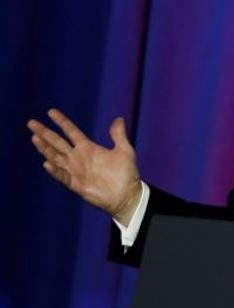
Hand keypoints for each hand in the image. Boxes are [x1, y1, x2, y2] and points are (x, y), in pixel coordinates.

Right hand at [27, 109, 142, 223]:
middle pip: (57, 142)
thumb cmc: (127, 174)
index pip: (71, 132)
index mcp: (88, 148)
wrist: (127, 195)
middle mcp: (78, 158)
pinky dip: (55, 170)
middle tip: (31, 123)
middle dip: (45, 133)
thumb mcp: (124, 151)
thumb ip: (118, 135)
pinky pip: (62, 176)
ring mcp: (75, 171)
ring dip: (45, 148)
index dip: (62, 122)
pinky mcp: (75, 184)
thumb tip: (119, 118)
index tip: (51, 112)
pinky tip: (47, 163)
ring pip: (55, 157)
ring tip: (35, 138)